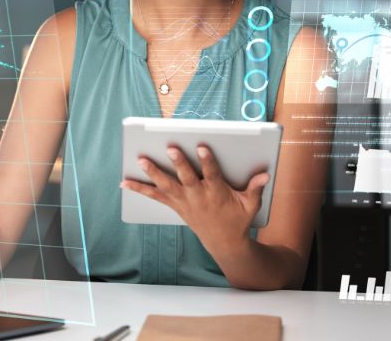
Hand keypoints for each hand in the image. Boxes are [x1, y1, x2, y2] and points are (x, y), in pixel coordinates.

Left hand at [120, 145, 269, 248]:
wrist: (224, 243)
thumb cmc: (238, 220)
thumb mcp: (250, 205)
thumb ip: (255, 188)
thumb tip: (265, 174)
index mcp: (217, 193)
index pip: (212, 175)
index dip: (207, 161)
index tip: (202, 147)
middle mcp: (198, 197)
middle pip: (186, 178)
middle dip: (179, 163)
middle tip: (171, 148)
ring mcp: (184, 202)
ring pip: (166, 186)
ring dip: (153, 173)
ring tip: (141, 160)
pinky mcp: (175, 206)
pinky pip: (154, 196)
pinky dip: (139, 189)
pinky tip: (125, 182)